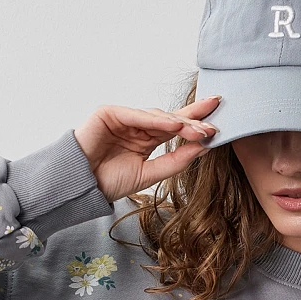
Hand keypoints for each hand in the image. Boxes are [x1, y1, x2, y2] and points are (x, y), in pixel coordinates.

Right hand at [73, 97, 220, 202]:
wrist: (81, 186)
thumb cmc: (109, 182)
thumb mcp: (149, 174)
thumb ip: (174, 162)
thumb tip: (202, 149)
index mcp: (147, 139)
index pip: (176, 128)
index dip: (195, 125)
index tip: (219, 125)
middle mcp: (137, 125)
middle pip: (170, 118)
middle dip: (193, 118)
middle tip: (215, 119)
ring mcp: (124, 117)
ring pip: (157, 116)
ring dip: (180, 122)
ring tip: (200, 130)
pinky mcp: (110, 113)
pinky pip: (137, 115)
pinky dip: (156, 120)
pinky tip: (174, 125)